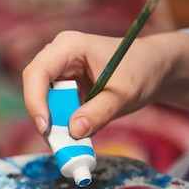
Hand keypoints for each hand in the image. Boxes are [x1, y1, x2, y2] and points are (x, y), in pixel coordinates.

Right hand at [22, 30, 188, 138]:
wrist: (153, 67)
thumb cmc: (142, 70)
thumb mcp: (125, 92)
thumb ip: (100, 111)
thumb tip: (74, 131)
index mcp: (69, 46)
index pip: (38, 72)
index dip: (35, 100)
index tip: (45, 128)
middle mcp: (57, 57)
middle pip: (35, 88)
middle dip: (44, 116)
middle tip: (57, 142)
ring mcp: (59, 73)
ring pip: (42, 102)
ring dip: (54, 124)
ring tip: (72, 142)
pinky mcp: (63, 88)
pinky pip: (54, 110)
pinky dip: (62, 126)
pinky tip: (78, 134)